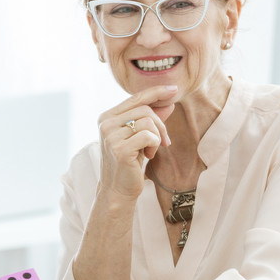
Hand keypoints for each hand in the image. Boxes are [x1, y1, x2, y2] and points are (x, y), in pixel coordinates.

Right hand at [96, 86, 176, 200]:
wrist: (118, 190)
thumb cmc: (129, 163)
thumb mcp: (141, 138)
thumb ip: (151, 119)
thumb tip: (169, 102)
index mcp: (107, 117)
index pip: (135, 97)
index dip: (156, 92)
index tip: (174, 90)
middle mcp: (106, 123)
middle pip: (144, 108)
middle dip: (161, 124)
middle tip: (164, 141)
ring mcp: (110, 136)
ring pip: (148, 121)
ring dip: (157, 136)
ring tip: (151, 151)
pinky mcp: (120, 149)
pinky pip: (149, 135)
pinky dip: (154, 145)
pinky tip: (148, 156)